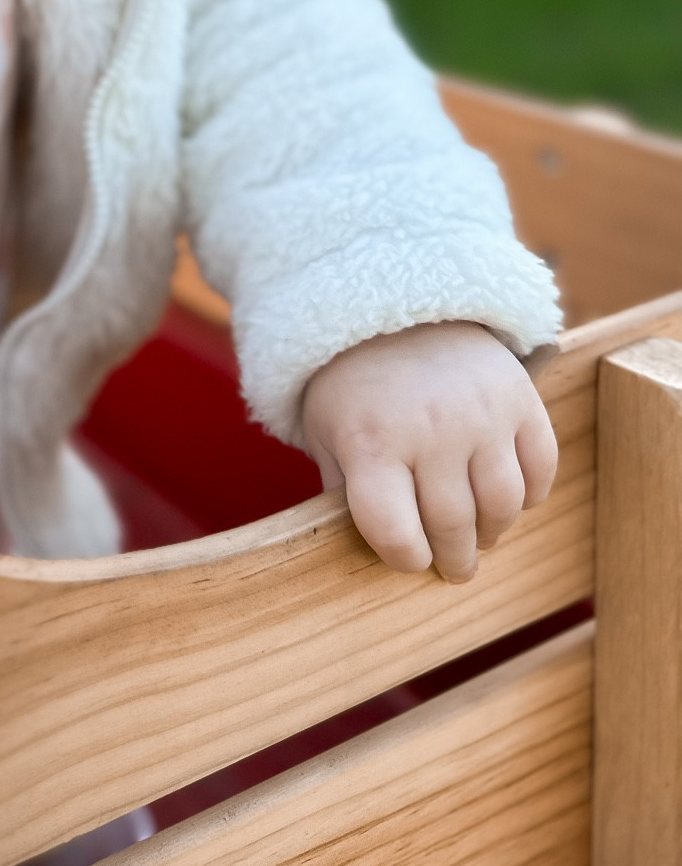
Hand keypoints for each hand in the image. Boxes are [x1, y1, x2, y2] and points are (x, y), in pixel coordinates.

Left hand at [301, 321, 557, 583]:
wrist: (391, 299)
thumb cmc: (350, 380)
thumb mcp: (326, 432)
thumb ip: (345, 490)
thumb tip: (370, 548)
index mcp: (370, 443)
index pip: (397, 535)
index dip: (405, 559)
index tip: (408, 557)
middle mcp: (429, 430)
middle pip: (454, 527)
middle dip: (453, 558)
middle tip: (452, 566)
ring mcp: (481, 413)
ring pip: (503, 507)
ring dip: (492, 532)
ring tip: (478, 535)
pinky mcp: (519, 397)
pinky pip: (540, 469)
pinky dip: (528, 494)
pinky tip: (505, 496)